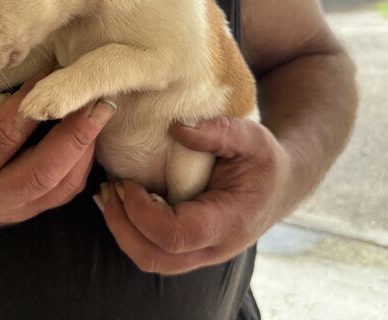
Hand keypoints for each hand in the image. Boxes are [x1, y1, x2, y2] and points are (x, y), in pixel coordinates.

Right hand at [0, 74, 115, 231]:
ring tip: (101, 110)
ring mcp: (16, 210)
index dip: (33, 101)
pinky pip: (66, 189)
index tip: (55, 70)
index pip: (4, 132)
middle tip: (100, 100)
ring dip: (87, 147)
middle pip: (44, 171)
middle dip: (77, 134)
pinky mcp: (33, 210)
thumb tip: (7, 97)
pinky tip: (89, 131)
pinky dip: (83, 160)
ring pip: (63, 185)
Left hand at [94, 116, 295, 274]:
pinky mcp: (189, 249)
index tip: (127, 182)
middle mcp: (214, 247)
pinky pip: (153, 251)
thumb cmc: (264, 160)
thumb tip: (175, 127)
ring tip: (108, 193)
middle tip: (108, 188)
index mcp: (229, 222)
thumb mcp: (251, 137)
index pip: (176, 235)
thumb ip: (217, 131)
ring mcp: (201, 253)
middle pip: (155, 257)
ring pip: (150, 260)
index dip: (143, 212)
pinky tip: (120, 201)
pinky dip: (130, 231)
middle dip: (122, 225)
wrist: (279, 186)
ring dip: (122, 230)